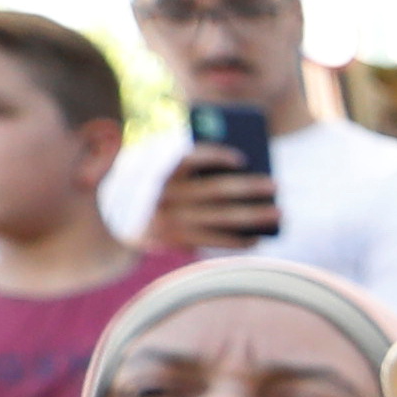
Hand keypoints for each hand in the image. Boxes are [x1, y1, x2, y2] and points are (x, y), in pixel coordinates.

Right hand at [148, 147, 282, 254]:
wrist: (118, 224)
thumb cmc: (152, 188)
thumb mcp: (155, 168)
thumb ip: (183, 161)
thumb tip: (237, 166)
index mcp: (160, 170)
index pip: (189, 158)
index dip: (216, 156)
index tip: (242, 158)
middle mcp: (165, 195)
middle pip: (216, 189)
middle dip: (249, 187)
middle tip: (276, 185)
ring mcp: (171, 219)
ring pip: (221, 217)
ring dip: (254, 215)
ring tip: (279, 213)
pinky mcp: (176, 240)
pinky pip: (214, 240)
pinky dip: (238, 239)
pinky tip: (257, 237)